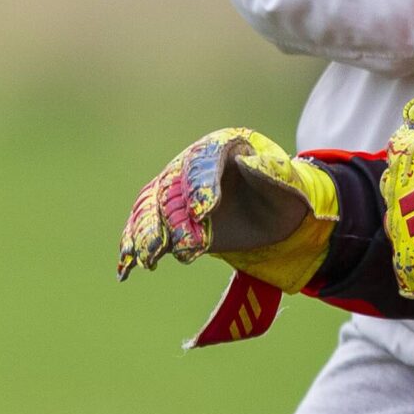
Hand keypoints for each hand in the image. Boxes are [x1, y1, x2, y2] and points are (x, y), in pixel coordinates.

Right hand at [118, 126, 339, 292]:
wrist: (278, 216)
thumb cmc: (285, 191)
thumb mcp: (287, 179)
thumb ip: (269, 171)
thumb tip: (248, 163)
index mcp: (222, 146)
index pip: (204, 160)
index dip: (201, 185)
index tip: (204, 212)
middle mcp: (192, 167)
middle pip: (172, 187)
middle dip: (172, 217)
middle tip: (178, 244)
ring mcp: (178, 194)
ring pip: (152, 209)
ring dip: (146, 233)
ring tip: (148, 258)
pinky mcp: (172, 221)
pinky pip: (147, 229)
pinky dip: (134, 245)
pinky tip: (126, 267)